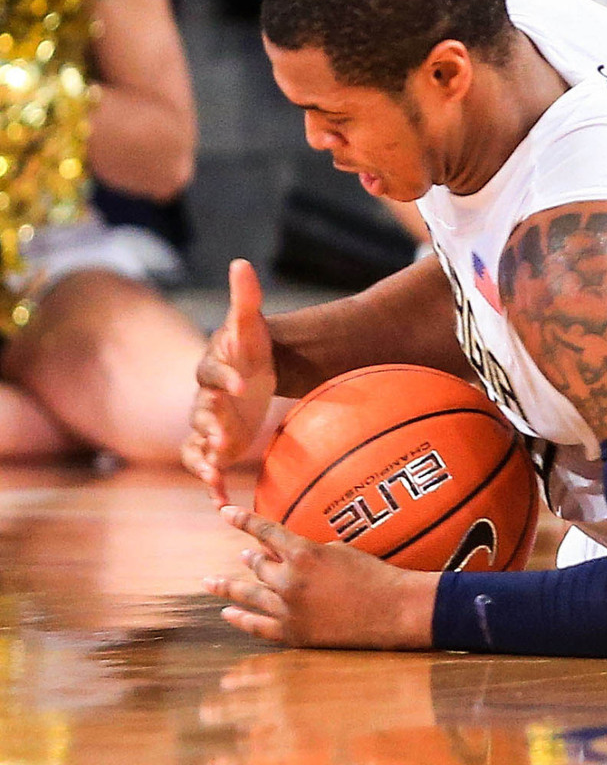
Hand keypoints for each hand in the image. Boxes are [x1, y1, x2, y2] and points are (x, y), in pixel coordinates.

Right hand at [184, 260, 274, 506]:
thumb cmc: (251, 348)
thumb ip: (246, 298)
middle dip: (209, 424)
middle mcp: (203, 399)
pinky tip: (219, 502)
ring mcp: (206, 424)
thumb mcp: (252, 326)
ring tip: (214, 473)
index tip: (244, 385)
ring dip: (203, 458)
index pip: (213, 372)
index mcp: (212, 369)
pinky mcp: (215, 446)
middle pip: (200, 412)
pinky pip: (205, 466)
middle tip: (222, 437)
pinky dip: (210, 482)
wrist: (250, 374)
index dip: (226, 378)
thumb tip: (240, 263)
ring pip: (195, 444)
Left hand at [204, 507, 437, 647]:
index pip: (264, 531)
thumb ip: (309, 550)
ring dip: (230, 587)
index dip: (242, 520)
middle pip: (258, 566)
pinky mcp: (294, 633)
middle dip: (250, 559)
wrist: (395, 611)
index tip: (224, 513)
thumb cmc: (377, 576)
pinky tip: (227, 614)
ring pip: (250, 594)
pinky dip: (240, 619)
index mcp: (303, 554)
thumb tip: (284, 551)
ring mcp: (289, 608)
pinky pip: (258, 626)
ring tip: (212, 582)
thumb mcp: (342, 551)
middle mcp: (289, 580)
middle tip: (244, 557)